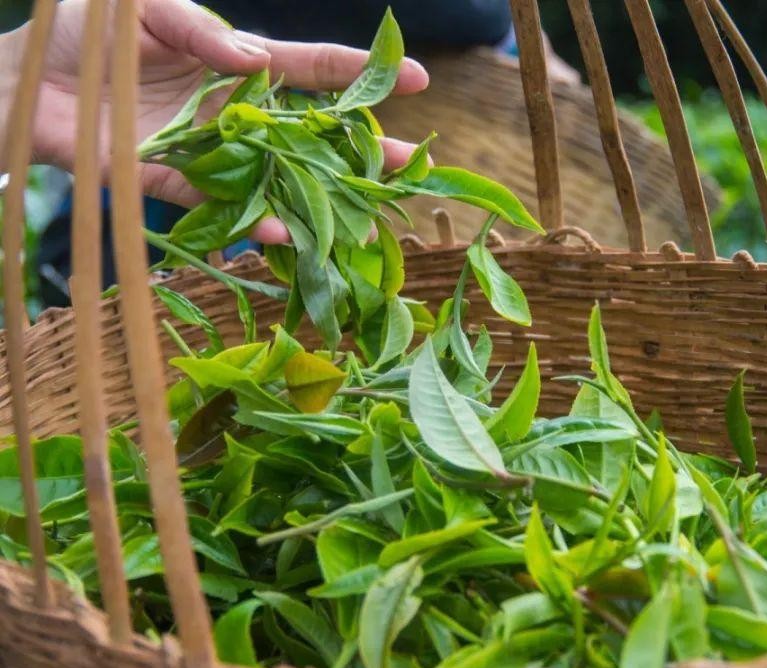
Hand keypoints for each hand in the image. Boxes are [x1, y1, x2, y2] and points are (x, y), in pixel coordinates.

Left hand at [0, 0, 428, 242]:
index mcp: (236, 62)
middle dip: (360, 147)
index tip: (415, 78)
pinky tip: (286, 233)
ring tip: (365, 216)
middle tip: (409, 164)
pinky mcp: (172, 181)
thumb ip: (202, 30)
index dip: (360, 71)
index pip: (310, 67)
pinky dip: (251, 219)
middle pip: (309, 132)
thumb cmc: (91, 32)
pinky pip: (221, 203)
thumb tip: (255, 59)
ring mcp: (209, 151)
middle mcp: (234, 112)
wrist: (27, 77)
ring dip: (320, 196)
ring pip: (277, 176)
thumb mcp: (148, 9)